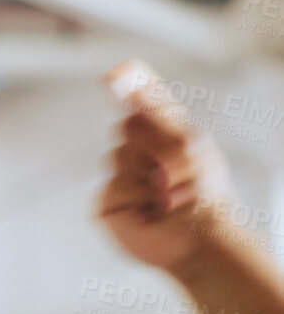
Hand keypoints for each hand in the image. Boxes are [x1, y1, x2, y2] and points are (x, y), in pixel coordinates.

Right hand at [97, 59, 247, 273]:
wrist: (199, 238)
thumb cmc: (203, 194)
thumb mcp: (187, 142)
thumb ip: (152, 110)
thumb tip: (123, 78)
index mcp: (166, 132)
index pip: (142, 98)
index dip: (127, 82)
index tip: (112, 74)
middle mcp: (142, 150)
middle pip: (126, 125)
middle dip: (153, 142)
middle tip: (176, 166)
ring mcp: (123, 175)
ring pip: (117, 156)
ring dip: (148, 174)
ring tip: (166, 194)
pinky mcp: (110, 202)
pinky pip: (112, 187)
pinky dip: (136, 198)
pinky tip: (150, 211)